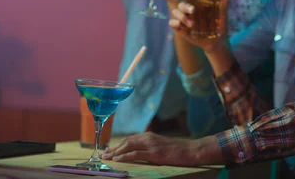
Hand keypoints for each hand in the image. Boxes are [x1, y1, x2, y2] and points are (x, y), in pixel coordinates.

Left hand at [101, 132, 221, 165]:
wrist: (190, 150)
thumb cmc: (177, 150)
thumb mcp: (161, 146)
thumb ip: (149, 147)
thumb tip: (138, 153)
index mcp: (149, 136)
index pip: (129, 139)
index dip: (117, 145)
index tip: (108, 150)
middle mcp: (148, 138)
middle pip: (126, 142)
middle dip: (113, 148)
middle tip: (103, 154)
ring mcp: (151, 144)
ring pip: (128, 146)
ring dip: (116, 152)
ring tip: (106, 157)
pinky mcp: (154, 153)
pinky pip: (135, 154)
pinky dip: (125, 156)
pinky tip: (117, 159)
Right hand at [169, 0, 228, 51]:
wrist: (216, 42)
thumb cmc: (219, 27)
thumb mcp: (223, 17)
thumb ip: (223, 6)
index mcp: (196, 5)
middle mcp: (188, 11)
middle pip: (181, 4)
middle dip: (185, 6)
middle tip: (193, 10)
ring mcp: (183, 19)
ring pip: (175, 12)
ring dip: (182, 16)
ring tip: (192, 24)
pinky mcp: (181, 29)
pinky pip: (172, 23)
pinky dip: (175, 23)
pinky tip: (181, 26)